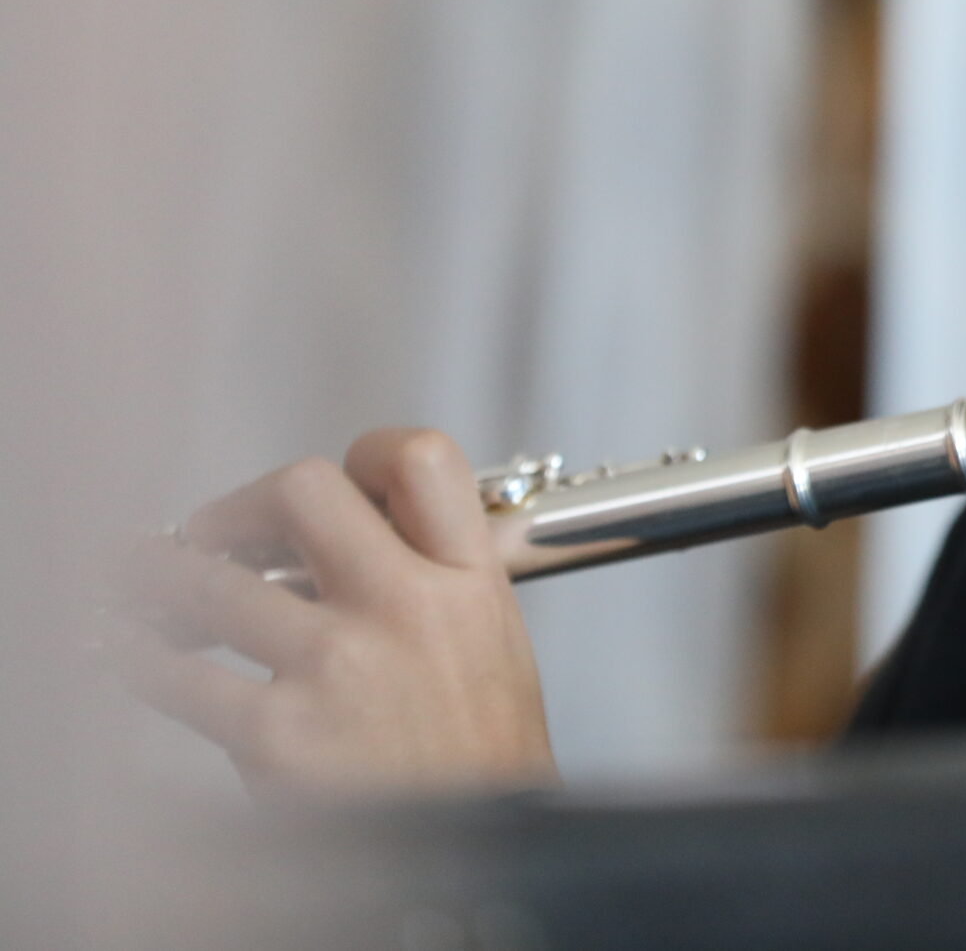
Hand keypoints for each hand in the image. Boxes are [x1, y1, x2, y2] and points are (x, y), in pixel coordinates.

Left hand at [113, 428, 556, 794]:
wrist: (480, 856)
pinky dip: (136, 656)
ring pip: (214, 581)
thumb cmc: (479, 762)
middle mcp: (406, 609)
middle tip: (216, 533)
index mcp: (468, 581)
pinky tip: (128, 652)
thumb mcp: (492, 642)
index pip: (418, 458)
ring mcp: (339, 667)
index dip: (360, 453)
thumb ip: (433, 578)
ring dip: (160, 575)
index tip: (328, 480)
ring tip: (141, 581)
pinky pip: (177, 677)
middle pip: (303, 489)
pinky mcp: (280, 735)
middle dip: (240, 505)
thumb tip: (346, 534)